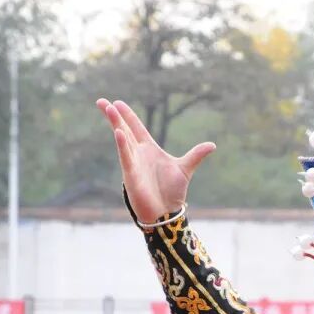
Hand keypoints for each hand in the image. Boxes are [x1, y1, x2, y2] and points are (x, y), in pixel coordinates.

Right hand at [95, 98, 215, 223]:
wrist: (166, 212)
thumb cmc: (171, 192)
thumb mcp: (185, 168)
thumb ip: (196, 155)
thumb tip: (212, 145)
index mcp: (149, 150)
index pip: (136, 128)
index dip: (128, 115)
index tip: (118, 102)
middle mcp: (138, 154)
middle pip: (124, 130)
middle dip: (114, 116)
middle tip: (101, 101)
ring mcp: (133, 163)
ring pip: (122, 140)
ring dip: (115, 124)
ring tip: (108, 109)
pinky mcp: (131, 175)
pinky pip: (125, 157)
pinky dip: (122, 145)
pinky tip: (118, 132)